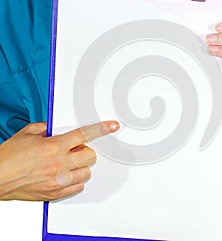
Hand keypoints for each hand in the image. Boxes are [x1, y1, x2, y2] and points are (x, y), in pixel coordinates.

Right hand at [0, 121, 118, 200]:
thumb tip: (56, 128)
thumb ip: (46, 128)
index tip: (113, 126)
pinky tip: (63, 175)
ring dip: (81, 166)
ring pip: (87, 173)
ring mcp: (58, 180)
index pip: (85, 134)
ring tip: (67, 164)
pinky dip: (75, 180)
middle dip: (84, 152)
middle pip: (90, 156)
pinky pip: (77, 186)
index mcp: (54, 146)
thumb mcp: (27, 133)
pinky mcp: (54, 194)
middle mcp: (59, 163)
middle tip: (73, 150)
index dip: (102, 129)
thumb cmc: (8, 156)